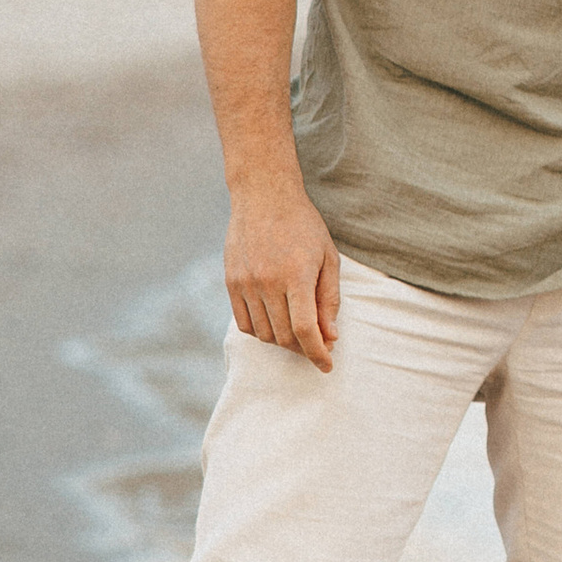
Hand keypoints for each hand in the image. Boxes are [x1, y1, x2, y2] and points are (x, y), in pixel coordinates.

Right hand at [225, 179, 341, 369]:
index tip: (327, 365)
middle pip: (284, 336)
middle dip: (304, 349)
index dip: (317, 353)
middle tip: (317, 345)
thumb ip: (329, 299)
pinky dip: (260, 332)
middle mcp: (267, 282)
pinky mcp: (231, 282)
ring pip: (263, 334)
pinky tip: (274, 324)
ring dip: (283, 342)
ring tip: (298, 333)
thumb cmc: (303, 225)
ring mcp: (245, 283)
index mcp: (296, 275)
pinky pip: (243, 323)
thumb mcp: (328, 258)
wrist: (264, 196)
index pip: (305, 329)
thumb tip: (330, 337)